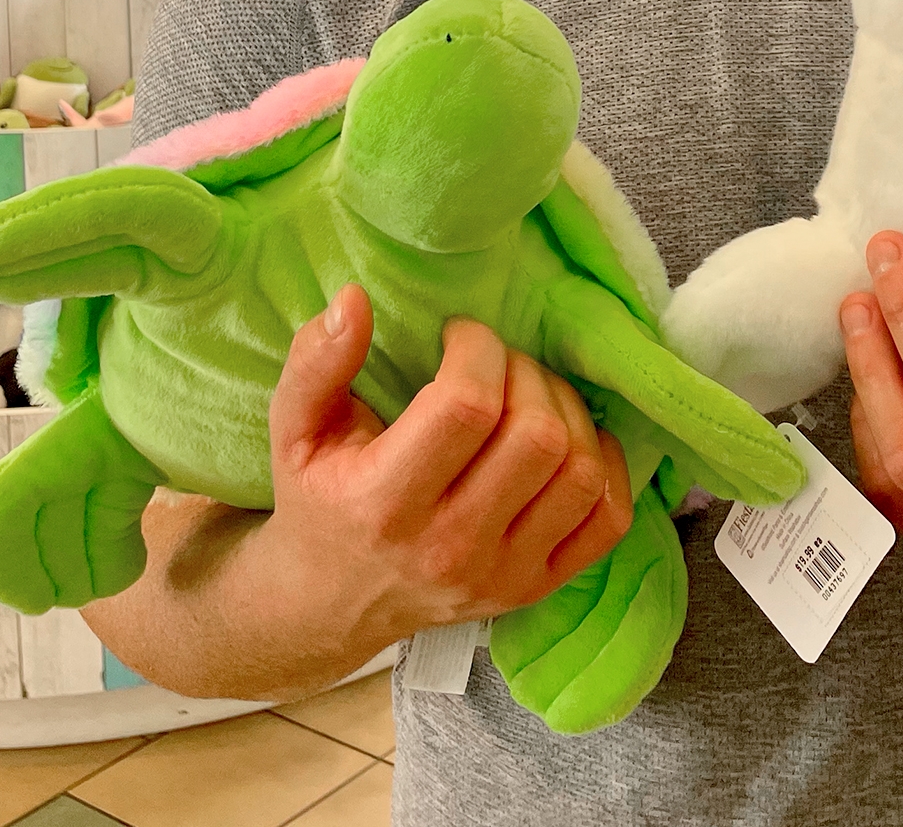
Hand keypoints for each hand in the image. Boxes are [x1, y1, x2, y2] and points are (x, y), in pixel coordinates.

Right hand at [263, 285, 633, 658]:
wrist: (330, 604)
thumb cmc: (317, 499)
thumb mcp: (295, 429)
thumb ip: (317, 362)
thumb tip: (353, 298)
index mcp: (384, 503)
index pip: (467, 405)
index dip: (477, 348)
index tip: (458, 336)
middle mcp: (450, 548)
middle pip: (537, 436)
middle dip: (524, 372)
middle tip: (494, 364)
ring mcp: (501, 575)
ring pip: (579, 471)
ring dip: (567, 409)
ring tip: (528, 395)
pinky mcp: (537, 588)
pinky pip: (608, 520)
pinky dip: (605, 465)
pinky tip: (572, 437)